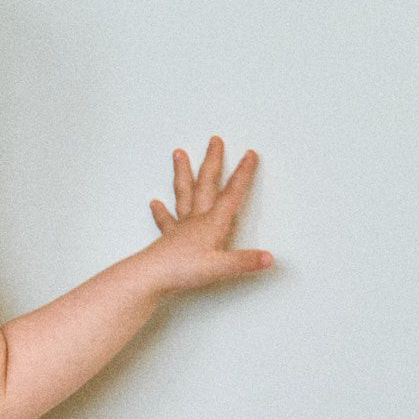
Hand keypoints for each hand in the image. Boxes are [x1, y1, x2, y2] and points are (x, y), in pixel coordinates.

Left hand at [141, 138, 268, 294]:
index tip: (249, 154)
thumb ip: (245, 261)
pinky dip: (160, 212)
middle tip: (214, 141)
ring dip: (183, 173)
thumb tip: (267, 258)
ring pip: (184, 193)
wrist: (150, 277)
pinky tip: (154, 204)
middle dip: (212, 161)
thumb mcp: (220, 267)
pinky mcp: (168, 239)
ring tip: (179, 154)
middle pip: (206, 183)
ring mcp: (180, 227)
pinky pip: (166, 220)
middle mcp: (196, 219)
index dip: (243, 173)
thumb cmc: (182, 270)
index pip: (232, 193)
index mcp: (212, 223)